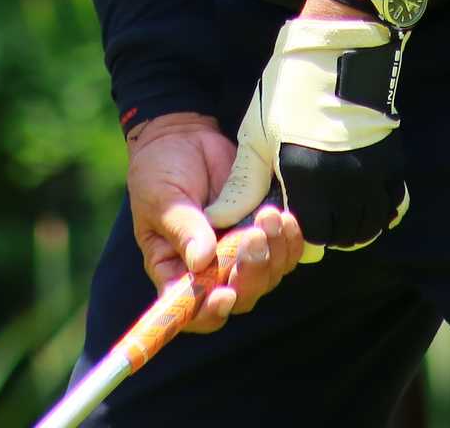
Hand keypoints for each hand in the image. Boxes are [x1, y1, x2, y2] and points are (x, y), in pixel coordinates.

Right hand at [123, 112, 306, 333]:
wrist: (183, 137)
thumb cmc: (159, 172)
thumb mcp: (162, 198)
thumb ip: (182, 228)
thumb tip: (201, 260)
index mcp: (175, 272)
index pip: (193, 311)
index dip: (210, 312)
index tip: (225, 294)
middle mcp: (210, 271)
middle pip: (240, 295)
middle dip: (252, 274)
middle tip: (254, 237)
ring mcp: (239, 253)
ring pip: (267, 276)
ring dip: (274, 253)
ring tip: (270, 216)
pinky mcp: (262, 233)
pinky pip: (284, 251)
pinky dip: (290, 240)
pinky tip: (287, 218)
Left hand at [209, 18, 408, 257]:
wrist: (339, 47)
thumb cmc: (290, 88)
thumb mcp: (258, 134)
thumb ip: (244, 183)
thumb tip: (219, 217)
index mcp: (303, 177)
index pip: (304, 235)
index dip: (295, 235)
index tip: (289, 222)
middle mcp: (341, 182)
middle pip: (339, 236)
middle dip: (324, 234)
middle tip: (312, 219)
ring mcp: (371, 173)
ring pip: (368, 226)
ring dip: (352, 228)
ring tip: (336, 213)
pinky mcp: (392, 161)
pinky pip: (392, 206)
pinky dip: (379, 212)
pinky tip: (363, 202)